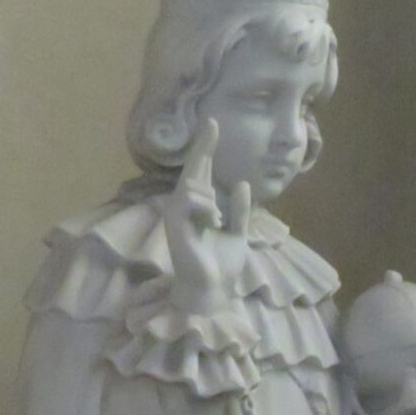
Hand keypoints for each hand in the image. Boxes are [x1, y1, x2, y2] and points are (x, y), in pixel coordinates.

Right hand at [159, 120, 252, 316]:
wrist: (214, 290)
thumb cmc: (223, 265)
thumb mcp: (238, 233)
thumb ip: (239, 211)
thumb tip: (241, 183)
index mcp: (200, 208)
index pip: (202, 174)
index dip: (206, 149)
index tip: (213, 125)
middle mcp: (185, 208)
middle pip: (193, 171)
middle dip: (203, 148)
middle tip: (212, 123)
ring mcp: (177, 215)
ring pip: (193, 186)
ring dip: (210, 199)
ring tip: (217, 221)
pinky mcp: (174, 224)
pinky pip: (191, 201)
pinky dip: (206, 209)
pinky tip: (212, 223)